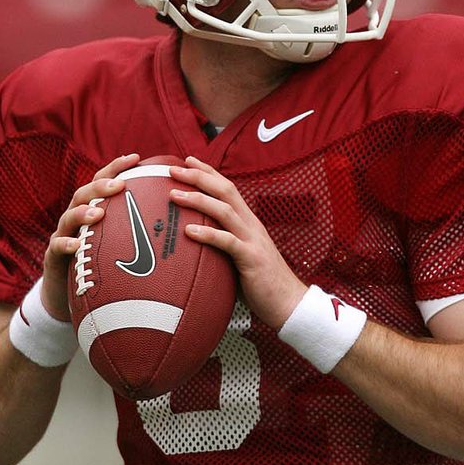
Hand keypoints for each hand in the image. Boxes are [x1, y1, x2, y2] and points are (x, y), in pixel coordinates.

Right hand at [41, 153, 141, 319]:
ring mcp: (63, 235)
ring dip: (82, 213)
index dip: (116, 168)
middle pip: (84, 194)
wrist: (67, 295)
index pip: (102, 182)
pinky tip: (76, 245)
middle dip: (101, 186)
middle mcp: (76, 219)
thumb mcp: (119, 246)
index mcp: (92, 210)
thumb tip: (178, 227)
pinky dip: (66, 244)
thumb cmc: (99, 267)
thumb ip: (138, 233)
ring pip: (68, 217)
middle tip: (119, 185)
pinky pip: (57, 247)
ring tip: (98, 213)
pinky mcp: (53, 256)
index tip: (136, 158)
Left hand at [169, 157, 306, 329]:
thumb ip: (224, 245)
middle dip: (199, 177)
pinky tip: (189, 230)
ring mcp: (252, 240)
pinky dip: (207, 234)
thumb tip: (199, 243)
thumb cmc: (262, 282)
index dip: (208, 172)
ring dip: (198, 199)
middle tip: (174, 169)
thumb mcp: (241, 256)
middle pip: (225, 190)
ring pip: (224, 210)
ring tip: (174, 195)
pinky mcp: (251, 259)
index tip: (188, 161)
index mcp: (249, 222)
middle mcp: (251, 225)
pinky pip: (227, 242)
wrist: (289, 303)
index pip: (227, 188)